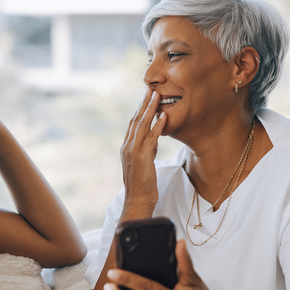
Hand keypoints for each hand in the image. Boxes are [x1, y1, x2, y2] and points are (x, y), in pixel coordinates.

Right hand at [120, 87, 166, 212]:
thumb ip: (146, 150)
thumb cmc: (142, 186)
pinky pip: (151, 138)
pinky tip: (163, 116)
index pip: (133, 124)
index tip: (146, 97)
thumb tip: (153, 141)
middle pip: (135, 120)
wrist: (137, 201)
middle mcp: (127, 147)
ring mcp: (133, 151)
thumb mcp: (143, 164)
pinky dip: (157, 126)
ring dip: (150, 109)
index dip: (139, 109)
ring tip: (156, 95)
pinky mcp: (142, 158)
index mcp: (126, 148)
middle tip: (150, 88)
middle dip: (143, 103)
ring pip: (142, 125)